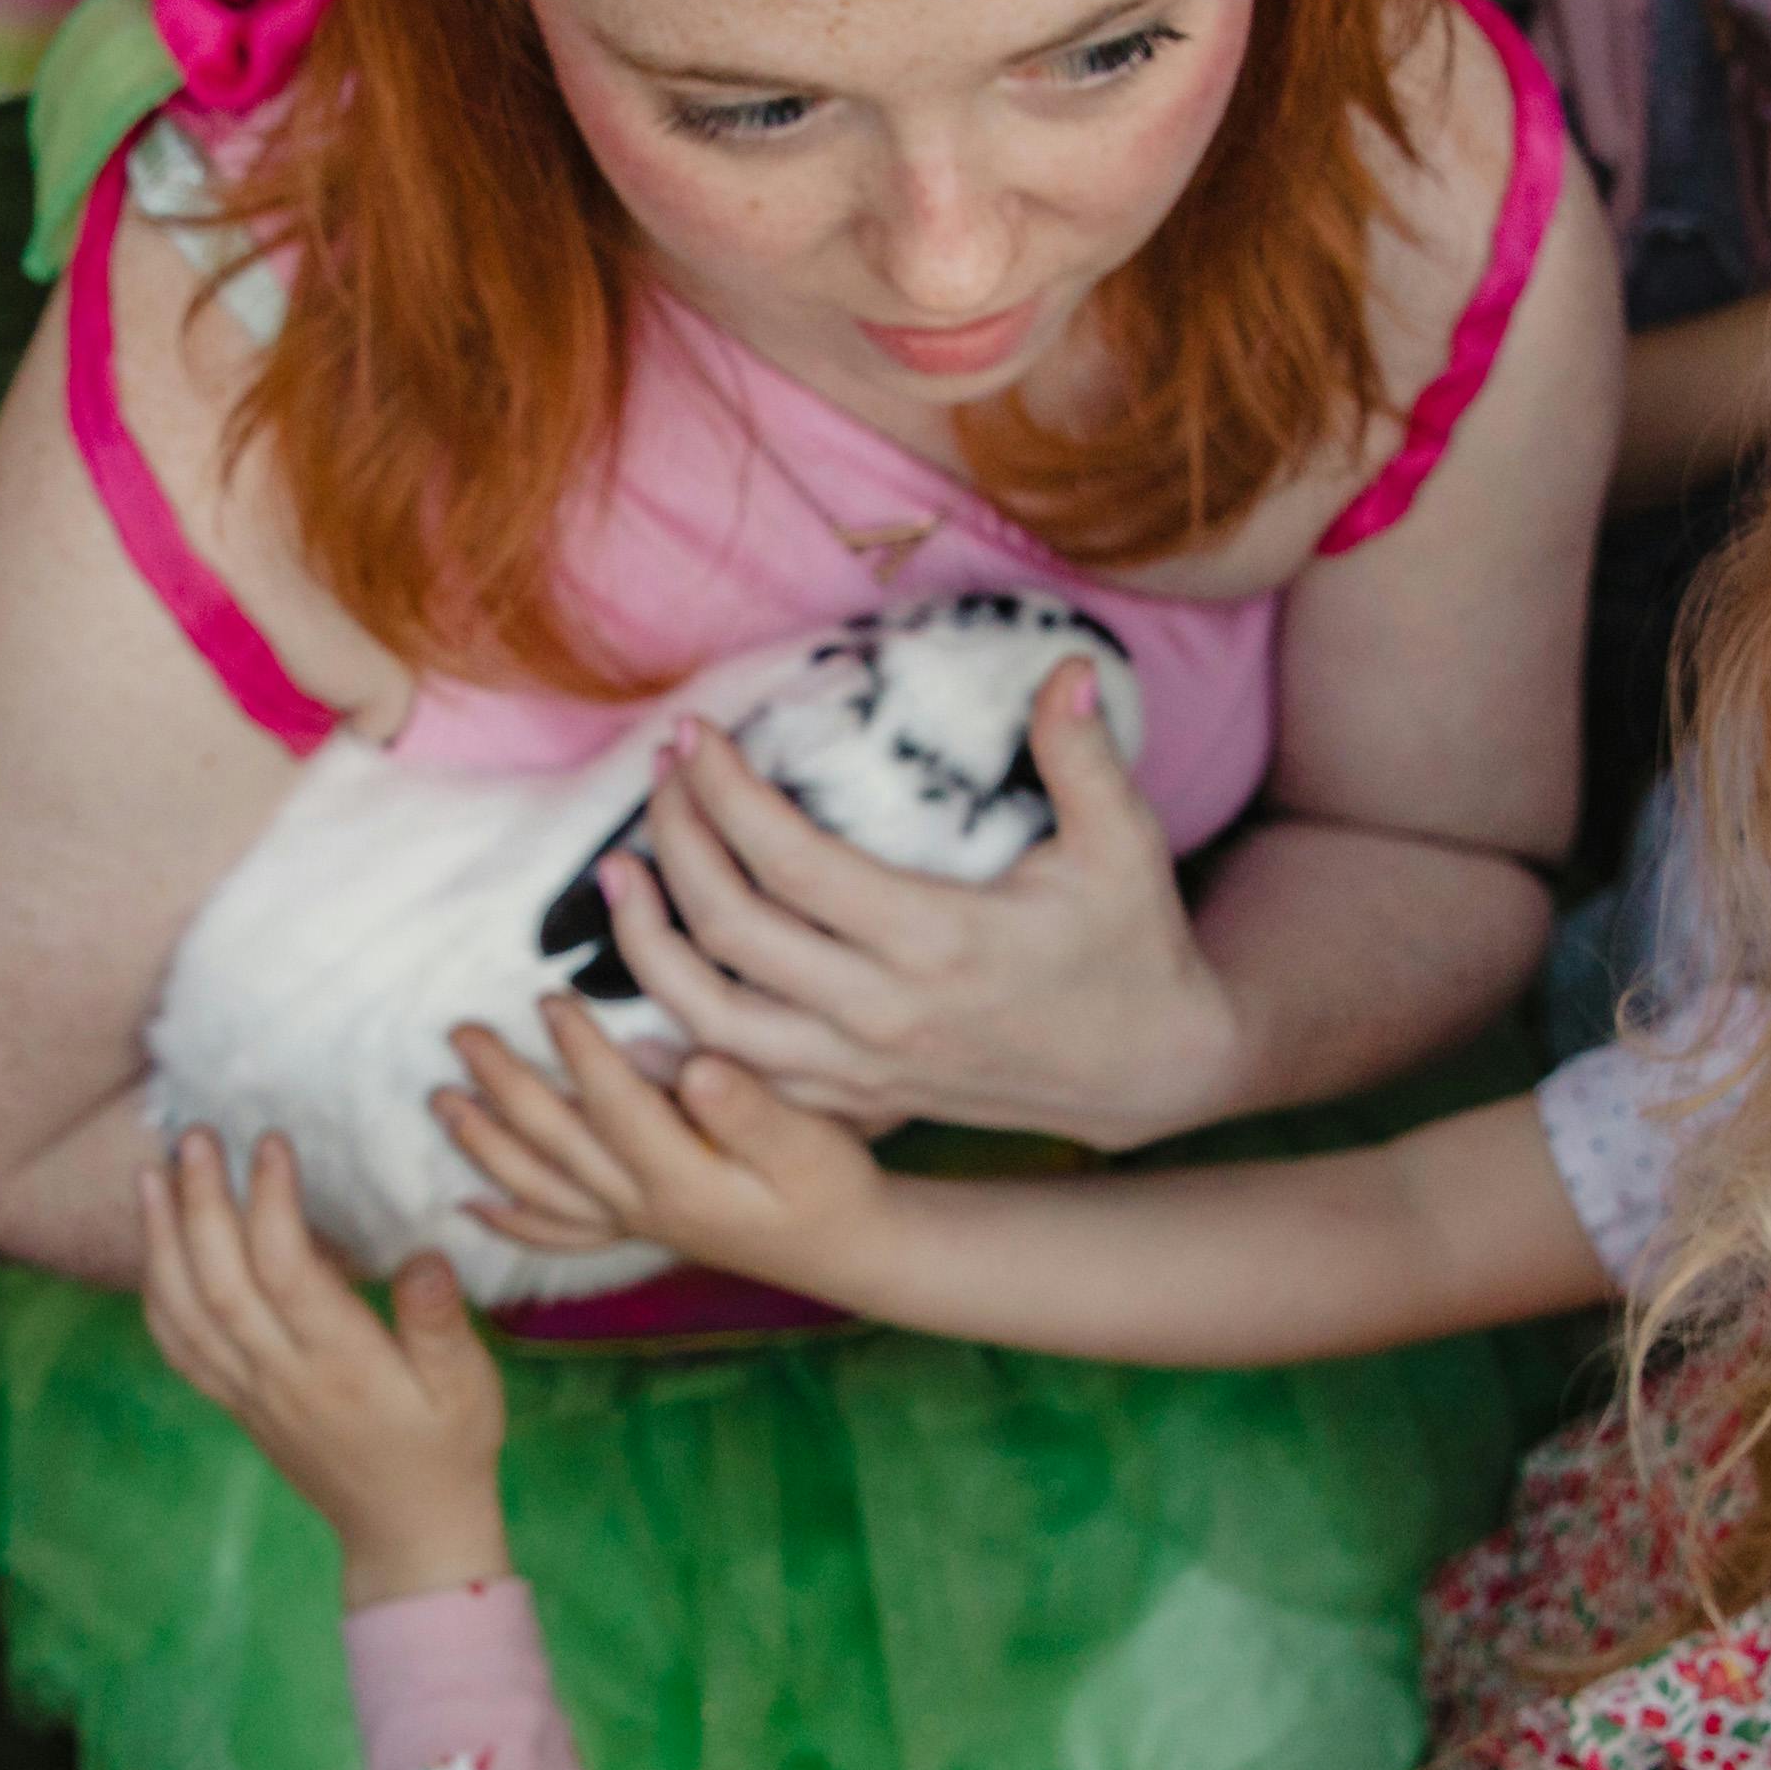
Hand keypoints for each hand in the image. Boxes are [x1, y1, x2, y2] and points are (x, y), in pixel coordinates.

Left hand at [136, 1131, 508, 1603]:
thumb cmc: (446, 1449)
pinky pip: (179, 1348)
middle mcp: (283, 1376)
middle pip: (220, 1282)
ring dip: (160, 1240)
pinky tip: (153, 1248)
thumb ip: (438, 1323)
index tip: (270, 1143)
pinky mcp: (236, 1403)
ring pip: (185, 1312)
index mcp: (342, 1364)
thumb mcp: (468, 1386)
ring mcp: (250, 1393)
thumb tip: (422, 1258)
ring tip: (151, 1174)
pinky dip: (155, 1293)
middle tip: (195, 1137)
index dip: (271, 1203)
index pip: (288, 1272)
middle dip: (200, 1203)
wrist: (407, 1533)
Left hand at [438, 999, 892, 1297]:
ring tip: (441, 1101)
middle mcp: (644, 1205)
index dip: (578, 1052)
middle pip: (556, 1142)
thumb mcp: (811, 1144)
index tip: (547, 999)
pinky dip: (511, 1222)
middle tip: (461, 1033)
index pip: (614, 1105)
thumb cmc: (834, 1187)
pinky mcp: (637, 1231)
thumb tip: (691, 1066)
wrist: (849, 1249)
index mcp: (683, 1177)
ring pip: (541, 1187)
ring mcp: (634, 1222)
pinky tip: (470, 1208)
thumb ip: (750, 1108)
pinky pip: (560, 1235)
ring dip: (486, 1144)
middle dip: (503, 1085)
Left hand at [588, 664, 1241, 1145]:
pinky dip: (682, 1034)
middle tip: (660, 774)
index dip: (723, 792)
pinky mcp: (859, 1101)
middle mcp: (883, 1012)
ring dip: (648, 946)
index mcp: (937, 940)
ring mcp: (864, 1068)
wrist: (1150, 1072)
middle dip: (675, 840)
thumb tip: (1063, 668)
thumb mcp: (1125, 846)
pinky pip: (742, 1078)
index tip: (693, 734)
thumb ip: (1084, 755)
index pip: (789, 860)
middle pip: (729, 929)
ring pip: (713, 1019)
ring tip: (620, 874)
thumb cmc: (1132, 947)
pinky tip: (652, 979)